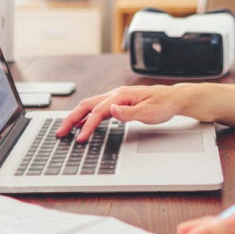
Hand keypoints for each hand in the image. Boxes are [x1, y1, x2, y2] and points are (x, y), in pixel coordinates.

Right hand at [56, 85, 186, 141]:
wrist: (174, 98)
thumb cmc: (163, 104)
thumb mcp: (149, 112)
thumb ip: (129, 113)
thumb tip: (112, 111)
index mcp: (121, 95)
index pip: (98, 112)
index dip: (87, 126)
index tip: (80, 139)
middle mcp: (115, 94)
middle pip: (87, 105)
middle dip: (72, 119)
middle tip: (60, 132)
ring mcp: (116, 98)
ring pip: (90, 106)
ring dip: (76, 117)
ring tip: (65, 129)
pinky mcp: (118, 103)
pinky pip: (98, 109)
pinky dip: (86, 116)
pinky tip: (82, 124)